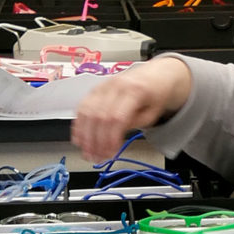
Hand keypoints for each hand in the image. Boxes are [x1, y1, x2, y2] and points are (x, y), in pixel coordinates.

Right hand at [71, 57, 191, 162]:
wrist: (153, 76)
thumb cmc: (154, 94)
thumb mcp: (152, 113)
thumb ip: (134, 124)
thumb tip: (114, 138)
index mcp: (134, 90)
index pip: (117, 117)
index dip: (111, 139)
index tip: (111, 153)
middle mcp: (115, 86)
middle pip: (99, 116)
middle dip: (96, 141)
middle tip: (96, 158)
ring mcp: (103, 86)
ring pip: (87, 112)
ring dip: (85, 136)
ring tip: (87, 152)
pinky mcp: (95, 90)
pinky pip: (81, 107)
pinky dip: (79, 125)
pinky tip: (79, 139)